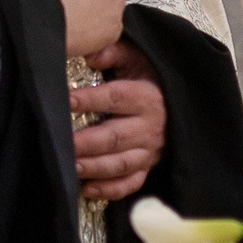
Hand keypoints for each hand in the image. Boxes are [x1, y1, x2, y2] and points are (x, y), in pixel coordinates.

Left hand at [73, 39, 165, 200]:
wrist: (176, 102)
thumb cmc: (148, 77)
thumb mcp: (136, 57)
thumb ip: (113, 52)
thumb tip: (91, 56)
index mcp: (147, 97)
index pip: (115, 98)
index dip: (91, 99)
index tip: (67, 99)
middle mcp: (150, 127)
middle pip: (116, 137)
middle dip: (88, 142)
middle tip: (65, 143)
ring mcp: (149, 151)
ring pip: (122, 164)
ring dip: (96, 167)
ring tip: (72, 166)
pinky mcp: (147, 167)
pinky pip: (130, 184)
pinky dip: (110, 190)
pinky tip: (88, 189)